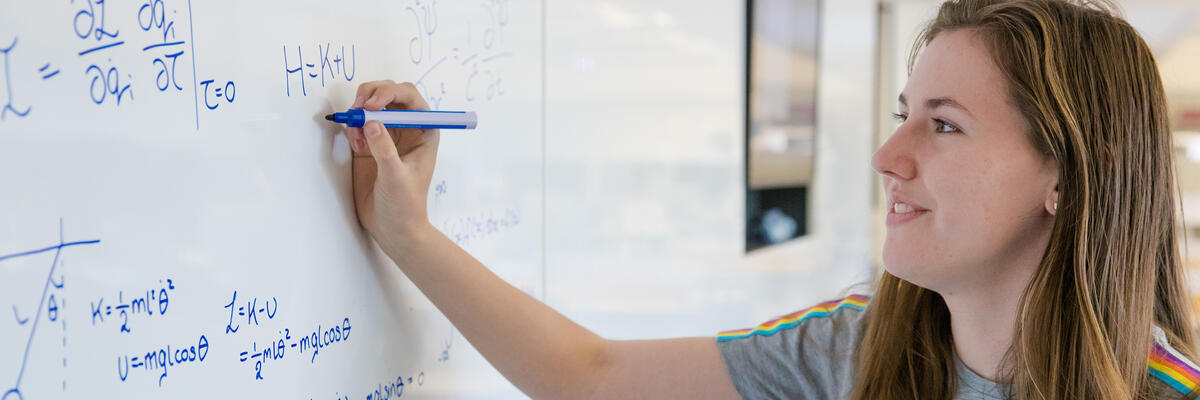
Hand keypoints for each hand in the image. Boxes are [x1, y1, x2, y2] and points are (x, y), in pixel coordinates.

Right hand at [345, 81, 439, 248]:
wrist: (392, 227)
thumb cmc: (405, 205)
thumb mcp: (396, 177)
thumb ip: (384, 149)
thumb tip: (371, 122)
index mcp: (424, 130)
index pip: (409, 97)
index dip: (390, 93)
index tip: (371, 105)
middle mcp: (407, 127)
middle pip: (389, 93)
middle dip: (371, 95)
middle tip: (357, 110)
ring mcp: (387, 133)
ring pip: (371, 104)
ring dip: (359, 112)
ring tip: (357, 138)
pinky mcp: (369, 142)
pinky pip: (358, 122)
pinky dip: (352, 126)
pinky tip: (355, 144)